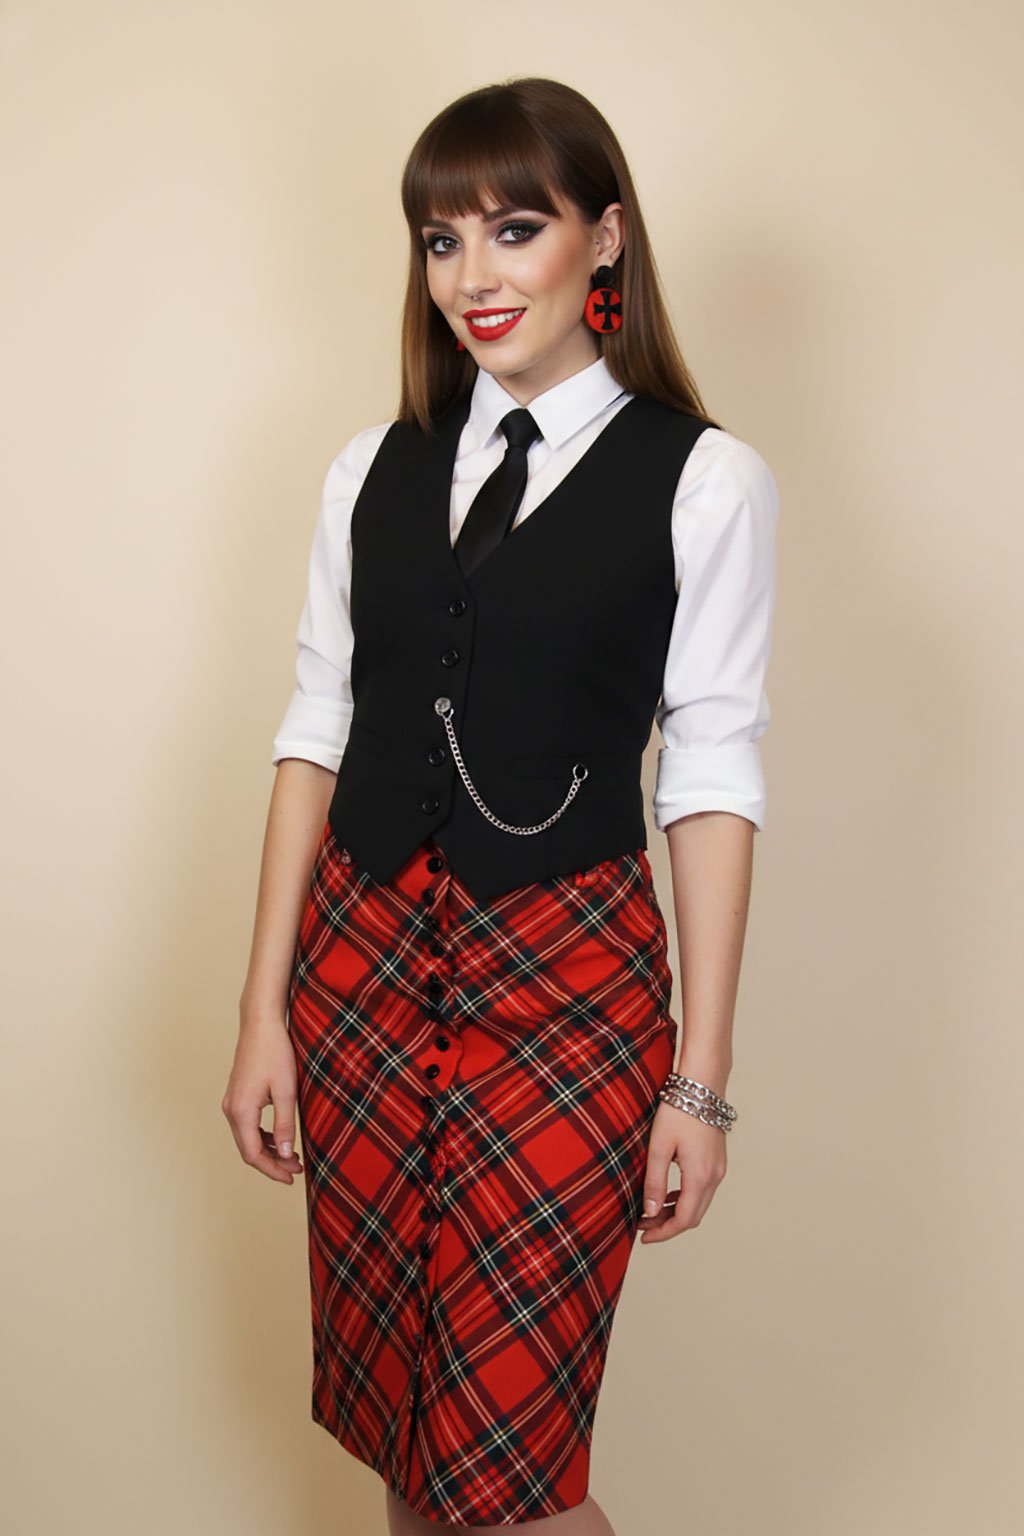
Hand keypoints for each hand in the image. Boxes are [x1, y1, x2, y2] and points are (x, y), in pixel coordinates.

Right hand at [222, 1014, 304, 1183]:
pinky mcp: (237, 1095)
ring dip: (268, 1150)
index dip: (272, 1170)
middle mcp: (231, 1109)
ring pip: (246, 1138)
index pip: (253, 1154)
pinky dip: (262, 1136)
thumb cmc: (275, 1052)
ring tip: (292, 1156)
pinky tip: (280, 1137)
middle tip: (296, 1170)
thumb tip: (286, 1154)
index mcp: (241, 1111)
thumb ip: (285, 1124)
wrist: (261, 1023)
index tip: (291, 1177)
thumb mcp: (286, 1090)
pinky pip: (246, 1125)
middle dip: (272, 1163)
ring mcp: (231, 1102)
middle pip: (248, 1149)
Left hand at [637, 1101, 726, 1242]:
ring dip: (677, 1212)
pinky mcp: (717, 1160)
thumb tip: (650, 1213)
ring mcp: (719, 1169)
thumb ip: (655, 1182)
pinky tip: (668, 1194)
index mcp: (700, 1176)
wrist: (702, 1084)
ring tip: (651, 1211)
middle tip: (643, 1226)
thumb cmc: (678, 1111)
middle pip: (694, 1216)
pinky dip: (685, 1198)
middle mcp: (714, 1177)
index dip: (663, 1233)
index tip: (643, 1236)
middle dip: (668, 1225)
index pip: (684, 1220)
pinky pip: (702, 1190)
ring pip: (699, 1204)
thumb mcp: (659, 1147)